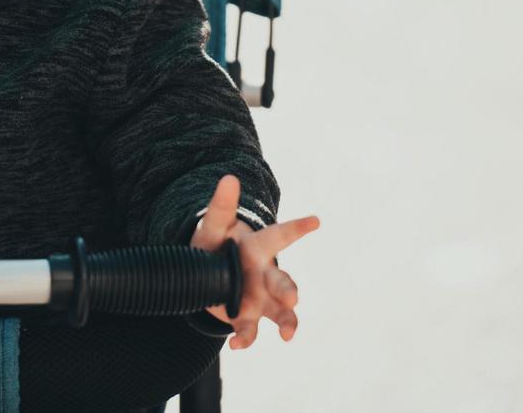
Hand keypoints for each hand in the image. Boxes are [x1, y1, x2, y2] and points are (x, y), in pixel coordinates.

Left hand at [189, 174, 319, 349]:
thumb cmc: (215, 242)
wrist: (207, 270)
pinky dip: (245, 339)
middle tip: (293, 298)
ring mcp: (260, 298)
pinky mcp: (247, 317)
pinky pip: (250, 331)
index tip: (315, 220)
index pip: (280, 236)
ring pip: (279, 311)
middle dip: (289, 290)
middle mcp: (265, 273)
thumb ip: (221, 206)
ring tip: (288, 334)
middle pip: (283, 281)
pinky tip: (236, 345)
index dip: (297, 228)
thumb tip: (229, 178)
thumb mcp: (214, 225)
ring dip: (286, 322)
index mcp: (258, 246)